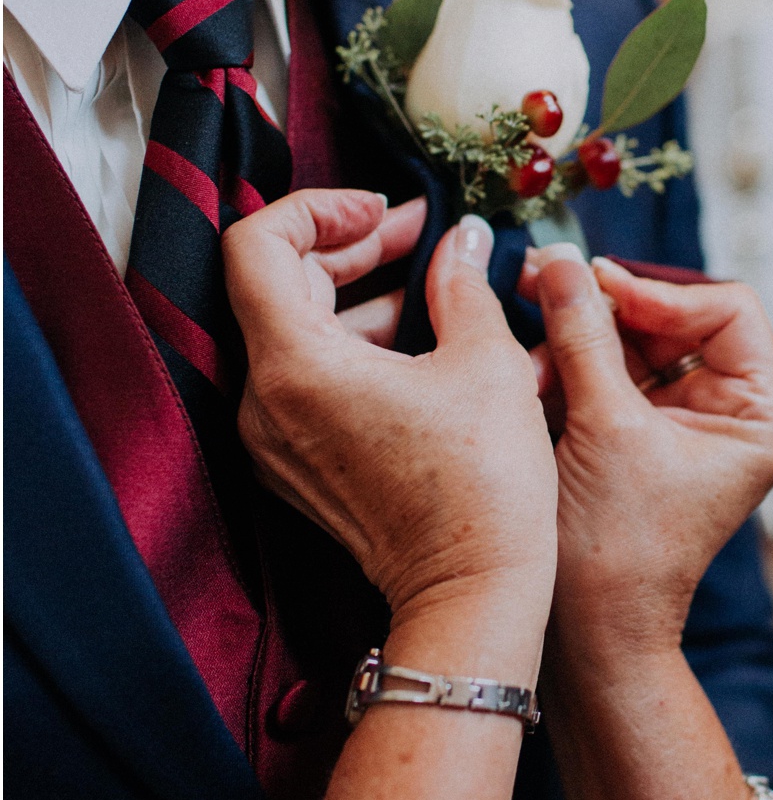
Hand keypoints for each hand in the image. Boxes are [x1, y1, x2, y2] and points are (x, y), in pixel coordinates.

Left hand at [227, 197, 555, 623]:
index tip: (384, 209)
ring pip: (297, 334)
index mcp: (295, 364)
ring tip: (440, 289)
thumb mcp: (488, 362)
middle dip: (351, 248)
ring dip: (361, 298)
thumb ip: (464, 284)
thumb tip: (463, 239)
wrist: (473, 591)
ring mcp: (274, 440)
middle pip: (279, 285)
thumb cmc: (484, 484)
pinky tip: (424, 345)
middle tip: (423, 235)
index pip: (258, 244)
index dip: (319, 208)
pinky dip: (358, 348)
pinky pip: (310, 382)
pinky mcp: (298, 466)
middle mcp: (263, 401)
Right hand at [521, 249, 772, 669]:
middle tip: (541, 280)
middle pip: (676, 318)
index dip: (659, 288)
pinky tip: (529, 367)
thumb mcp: (603, 426)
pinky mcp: (641, 436)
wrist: (586, 634)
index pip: (728, 308)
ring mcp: (688, 424)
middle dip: (606, 307)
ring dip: (578, 335)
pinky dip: (569, 364)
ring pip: (635, 341)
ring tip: (529, 344)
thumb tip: (560, 257)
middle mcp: (736, 414)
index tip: (594, 283)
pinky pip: (608, 373)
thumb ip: (584, 333)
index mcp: (764, 415)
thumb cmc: (616, 549)